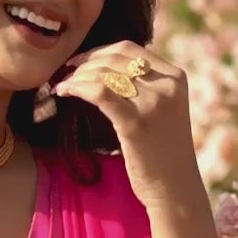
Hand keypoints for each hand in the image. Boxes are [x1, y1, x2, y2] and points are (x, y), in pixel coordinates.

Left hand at [53, 40, 200, 211]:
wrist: (175, 189)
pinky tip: (64, 92)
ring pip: (104, 73)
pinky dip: (77, 87)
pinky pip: (99, 92)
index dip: (98, 51)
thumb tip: (106, 67)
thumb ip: (145, 86)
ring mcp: (154, 103)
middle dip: (84, 61)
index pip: (129, 49)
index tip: (79, 62)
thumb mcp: (163, 109)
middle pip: (115, 57)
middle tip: (66, 72)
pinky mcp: (136, 123)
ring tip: (63, 84)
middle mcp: (167, 85)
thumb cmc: (163, 153)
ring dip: (77, 75)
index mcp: (175, 76)